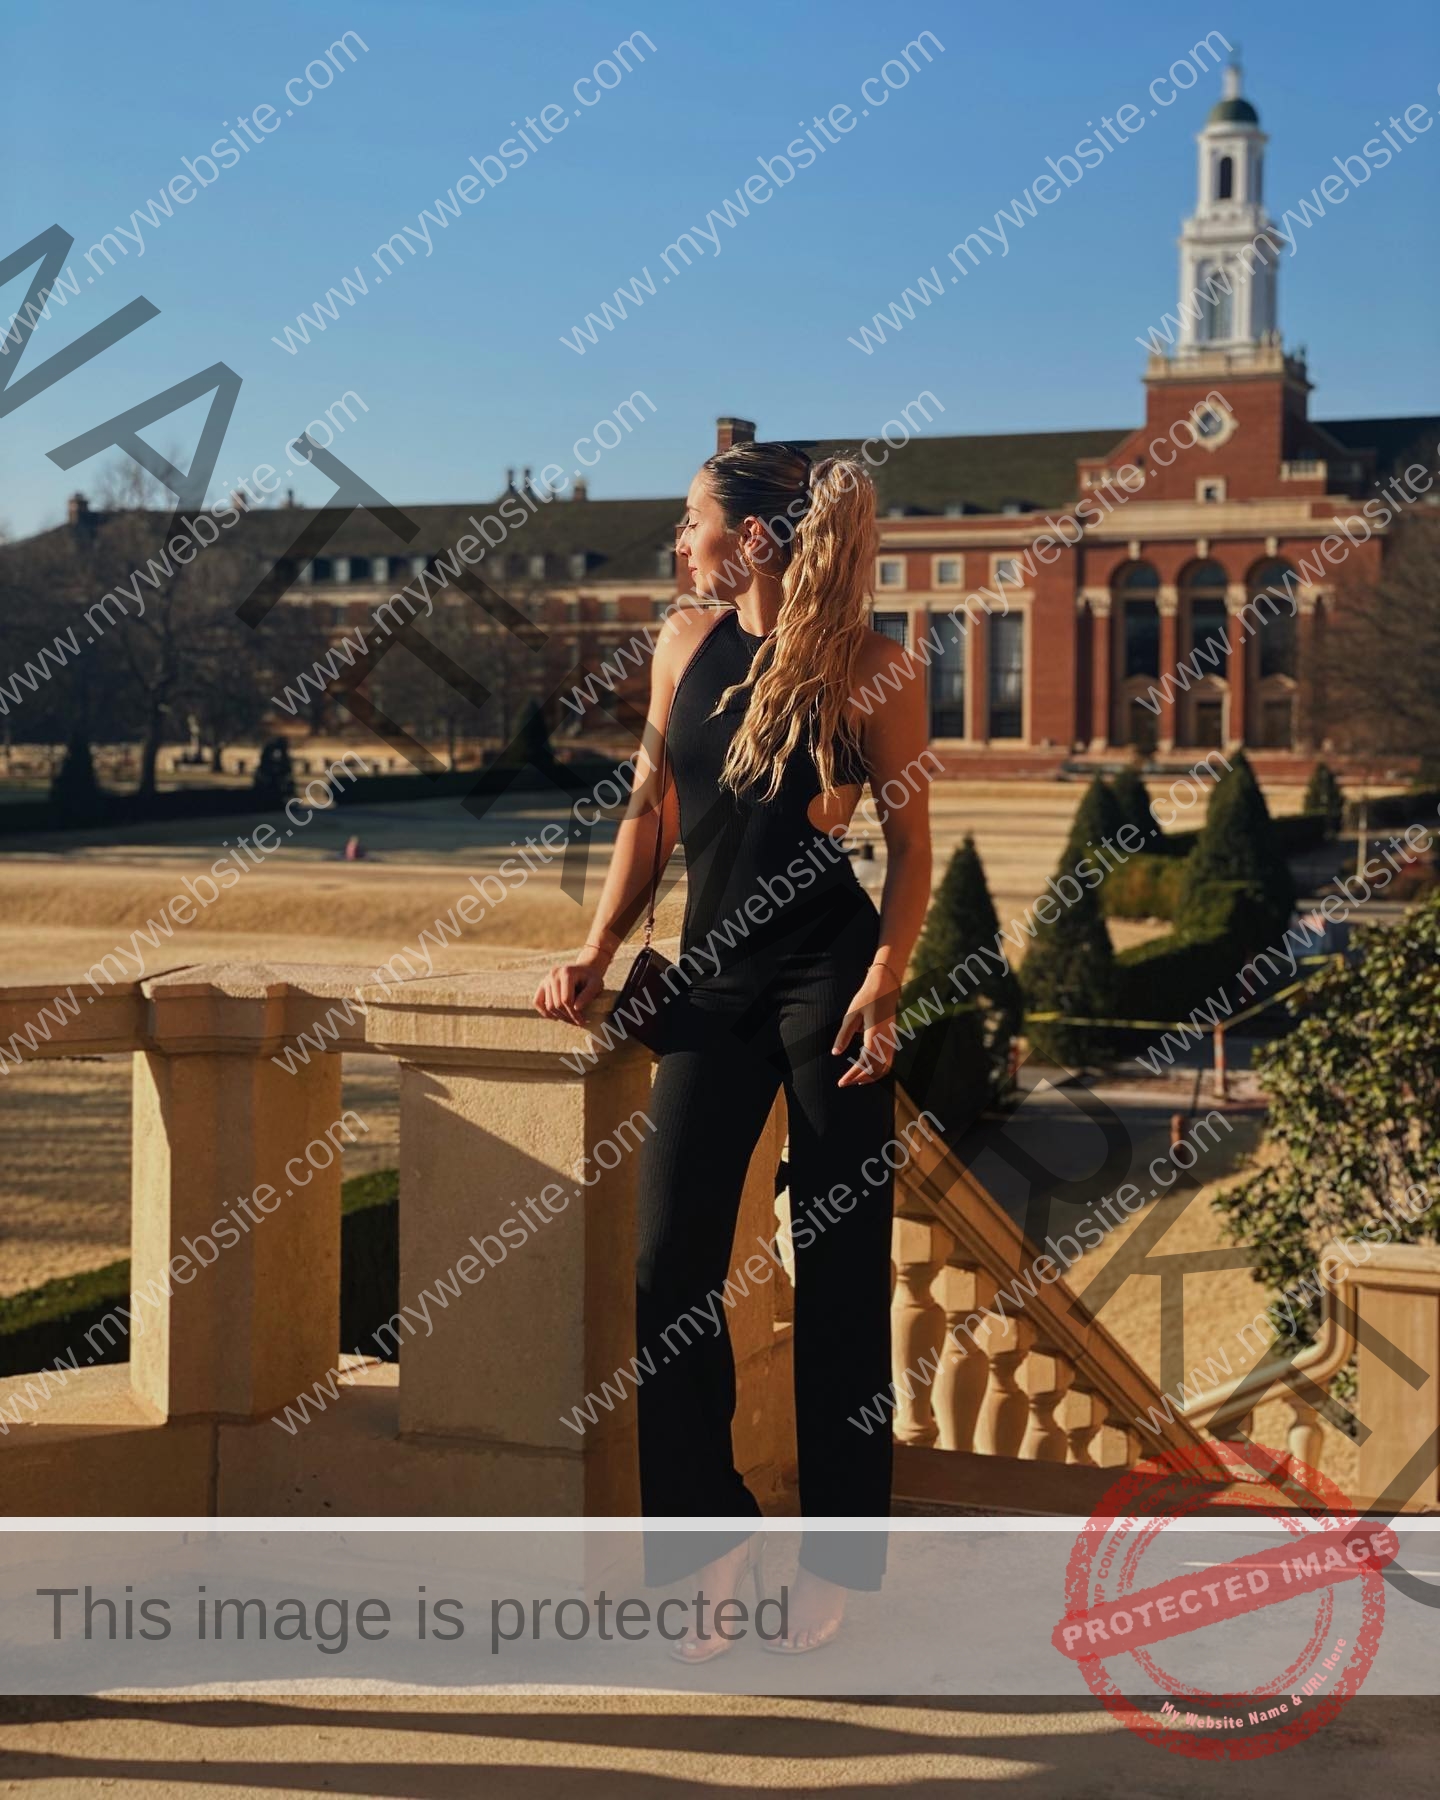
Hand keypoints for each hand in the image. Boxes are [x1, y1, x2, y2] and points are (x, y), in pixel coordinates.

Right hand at [534, 946, 609, 1026]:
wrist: (584, 971)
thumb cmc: (592, 979)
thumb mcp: (596, 985)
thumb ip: (588, 995)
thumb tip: (576, 1008)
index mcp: (566, 972)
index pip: (566, 1000)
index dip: (574, 1014)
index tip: (582, 1022)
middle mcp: (553, 974)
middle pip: (557, 1004)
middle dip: (568, 1016)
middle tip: (577, 1022)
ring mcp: (546, 979)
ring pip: (549, 1006)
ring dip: (560, 1016)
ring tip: (570, 1018)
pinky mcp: (541, 984)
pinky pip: (537, 1002)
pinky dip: (545, 1012)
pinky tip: (556, 1017)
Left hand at [832, 963, 901, 1086]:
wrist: (885, 988)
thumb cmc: (866, 999)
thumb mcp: (851, 1015)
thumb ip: (843, 1035)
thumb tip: (835, 1053)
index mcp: (875, 1034)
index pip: (865, 1061)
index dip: (853, 1074)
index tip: (842, 1082)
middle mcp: (886, 1041)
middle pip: (876, 1069)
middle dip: (860, 1079)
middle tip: (844, 1083)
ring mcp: (892, 1042)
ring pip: (884, 1069)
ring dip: (870, 1077)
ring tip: (855, 1081)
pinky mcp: (892, 1041)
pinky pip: (888, 1063)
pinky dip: (878, 1071)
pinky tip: (866, 1071)